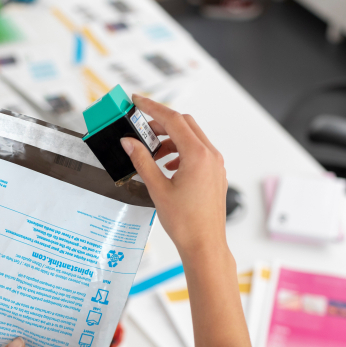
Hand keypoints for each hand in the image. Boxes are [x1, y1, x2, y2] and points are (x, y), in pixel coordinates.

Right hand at [121, 96, 252, 346]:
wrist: (204, 245)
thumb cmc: (186, 222)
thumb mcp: (157, 188)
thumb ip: (142, 161)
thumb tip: (129, 142)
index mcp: (197, 155)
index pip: (173, 119)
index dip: (152, 108)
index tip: (137, 101)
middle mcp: (210, 155)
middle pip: (184, 124)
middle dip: (161, 123)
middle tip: (140, 127)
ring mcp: (215, 165)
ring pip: (191, 138)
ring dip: (170, 139)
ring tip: (150, 153)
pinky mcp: (215, 174)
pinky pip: (198, 152)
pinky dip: (180, 152)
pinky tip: (166, 166)